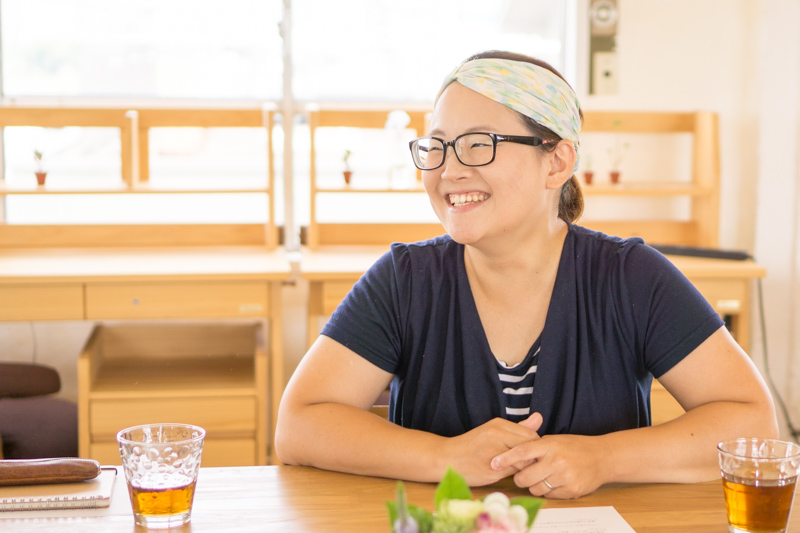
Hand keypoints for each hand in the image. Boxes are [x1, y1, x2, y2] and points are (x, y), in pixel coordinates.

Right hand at [444, 413, 542, 485]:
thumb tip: (539, 418)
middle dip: (531, 457)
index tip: (528, 454)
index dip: (534, 447)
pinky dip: (514, 474)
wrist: (446, 458)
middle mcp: (497, 434)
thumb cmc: (472, 446)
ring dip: (524, 467)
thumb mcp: (493, 432)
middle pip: (530, 447)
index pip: (531, 435)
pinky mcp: (492, 468)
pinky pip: (513, 472)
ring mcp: (494, 451)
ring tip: (515, 469)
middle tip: (525, 464)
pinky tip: (506, 474)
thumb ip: (518, 428)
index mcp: (498, 424)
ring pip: (524, 460)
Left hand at [490, 433, 610, 498]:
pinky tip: (554, 483)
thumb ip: (535, 446)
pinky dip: (548, 491)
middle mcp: (556, 461)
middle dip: (520, 478)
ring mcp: (564, 476)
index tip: (493, 463)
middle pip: (525, 476)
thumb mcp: (555, 440)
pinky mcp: (571, 490)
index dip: (506, 458)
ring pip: (535, 489)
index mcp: (550, 445)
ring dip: (534, 486)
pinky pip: (549, 496)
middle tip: (522, 475)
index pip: (522, 452)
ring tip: (541, 478)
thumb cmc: (575, 446)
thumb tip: (512, 453)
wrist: (602, 457)